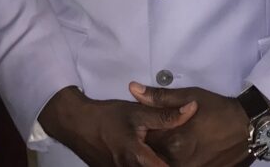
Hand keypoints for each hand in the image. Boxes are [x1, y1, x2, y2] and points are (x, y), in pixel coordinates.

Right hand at [40, 86, 197, 166]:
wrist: (76, 123)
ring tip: (159, 154)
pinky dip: (140, 164)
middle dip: (163, 163)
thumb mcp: (138, 112)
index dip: (175, 165)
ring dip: (151, 163)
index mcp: (137, 158)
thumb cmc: (108, 117)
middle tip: (176, 156)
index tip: (189, 160)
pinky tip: (144, 156)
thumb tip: (192, 109)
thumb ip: (166, 115)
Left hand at [131, 82, 252, 166]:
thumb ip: (159, 98)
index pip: (145, 140)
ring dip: (165, 154)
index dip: (145, 133)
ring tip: (178, 142)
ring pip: (165, 163)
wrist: (247, 127)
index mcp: (173, 141)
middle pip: (154, 156)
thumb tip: (133, 89)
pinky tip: (186, 151)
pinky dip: (177, 160)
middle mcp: (179, 161)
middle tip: (166, 135)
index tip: (148, 126)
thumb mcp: (189, 96)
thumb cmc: (217, 109)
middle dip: (154, 146)